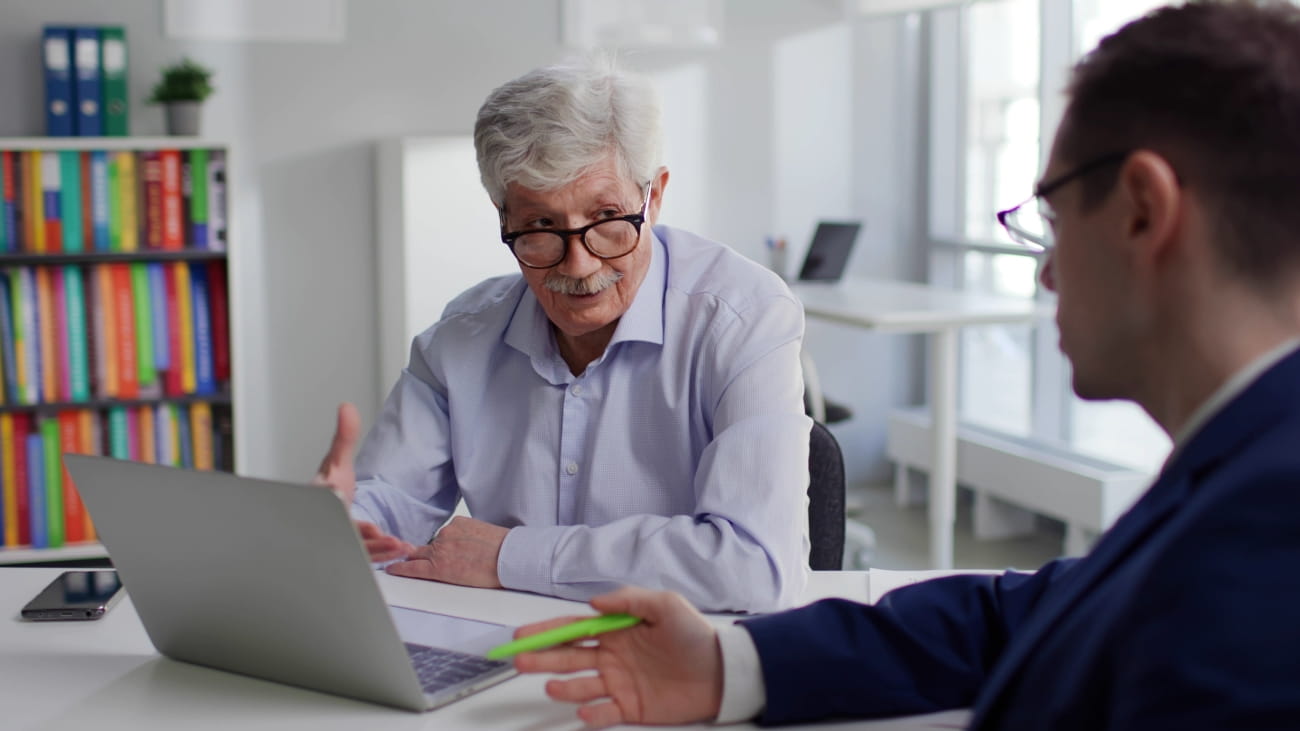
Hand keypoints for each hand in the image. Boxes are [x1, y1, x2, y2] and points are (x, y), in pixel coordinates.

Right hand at [312, 403, 412, 561]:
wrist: (327, 511)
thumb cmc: (330, 488)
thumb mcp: (337, 461)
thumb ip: (344, 436)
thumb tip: (347, 406)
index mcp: (320, 501)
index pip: (327, 505)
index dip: (339, 508)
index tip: (354, 509)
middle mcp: (326, 524)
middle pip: (341, 534)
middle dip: (361, 538)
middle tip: (381, 535)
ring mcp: (338, 540)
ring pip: (355, 549)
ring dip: (377, 549)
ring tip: (399, 544)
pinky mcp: (351, 552)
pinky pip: (365, 557)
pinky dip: (383, 556)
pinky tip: (402, 549)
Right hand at [385, 516, 506, 587]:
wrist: (511, 556)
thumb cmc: (491, 574)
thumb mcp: (461, 583)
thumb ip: (443, 575)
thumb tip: (436, 570)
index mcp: (438, 568)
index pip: (409, 568)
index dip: (398, 568)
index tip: (391, 567)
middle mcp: (439, 549)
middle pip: (417, 552)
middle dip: (416, 556)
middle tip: (420, 559)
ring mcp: (448, 533)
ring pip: (438, 540)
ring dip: (444, 545)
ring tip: (464, 552)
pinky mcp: (459, 522)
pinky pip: (452, 529)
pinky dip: (457, 534)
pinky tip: (470, 541)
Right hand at [513, 587, 722, 727]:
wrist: (723, 672)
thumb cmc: (696, 635)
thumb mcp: (666, 605)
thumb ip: (629, 601)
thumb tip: (594, 603)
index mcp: (616, 631)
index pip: (573, 630)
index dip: (546, 632)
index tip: (523, 635)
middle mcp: (612, 656)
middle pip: (568, 658)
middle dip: (542, 658)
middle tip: (519, 660)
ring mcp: (619, 683)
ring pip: (580, 686)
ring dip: (562, 687)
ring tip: (551, 686)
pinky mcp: (631, 707)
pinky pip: (604, 713)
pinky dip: (592, 714)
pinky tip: (585, 711)